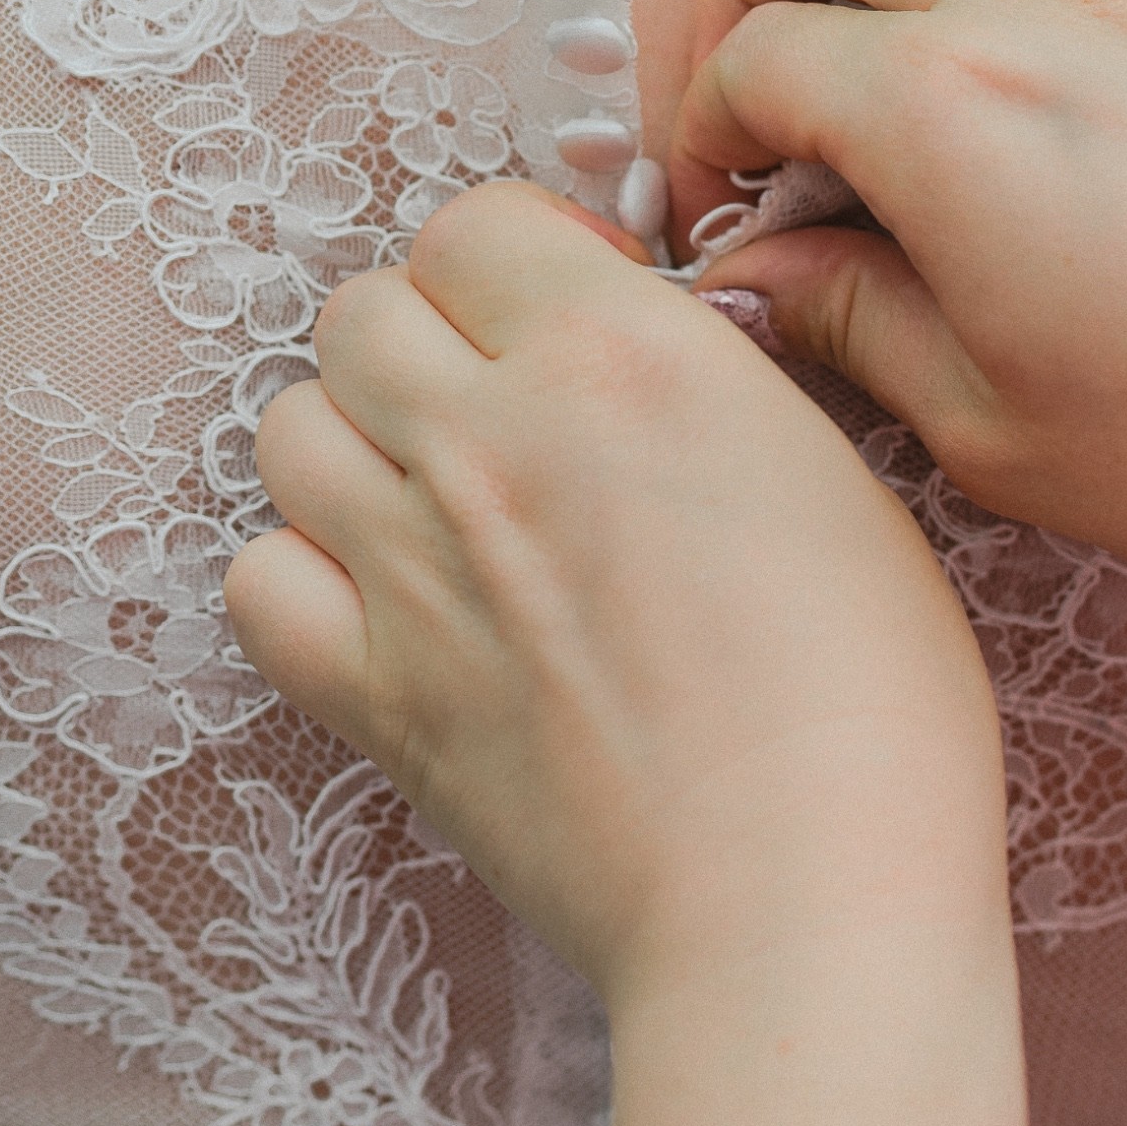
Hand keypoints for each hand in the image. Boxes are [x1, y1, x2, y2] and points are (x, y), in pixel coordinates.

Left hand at [223, 182, 1009, 995]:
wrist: (799, 900)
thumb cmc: (870, 706)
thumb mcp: (833, 478)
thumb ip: (709, 388)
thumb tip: (638, 362)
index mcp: (625, 357)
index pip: (475, 224)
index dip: (516, 265)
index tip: (565, 320)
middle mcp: (493, 436)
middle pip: (360, 311)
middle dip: (424, 341)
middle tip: (500, 410)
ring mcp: (410, 566)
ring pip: (289, 427)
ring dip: (353, 445)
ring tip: (439, 506)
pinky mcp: (370, 693)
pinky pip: (256, 579)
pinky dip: (302, 577)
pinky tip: (388, 607)